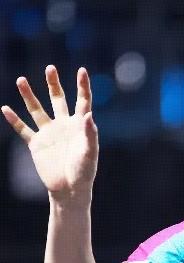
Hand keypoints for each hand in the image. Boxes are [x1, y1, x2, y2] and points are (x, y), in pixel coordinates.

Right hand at [2, 66, 97, 205]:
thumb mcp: (89, 153)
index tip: (81, 70)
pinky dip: (14, 120)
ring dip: (29, 96)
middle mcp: (64, 126)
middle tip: (50, 68)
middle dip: (53, 84)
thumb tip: (89, 115)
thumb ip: (90, 134)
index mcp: (80, 126)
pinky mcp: (36, 144)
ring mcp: (49, 133)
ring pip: (37, 110)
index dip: (82, 86)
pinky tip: (5, 108)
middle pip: (58, 100)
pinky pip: (23, 129)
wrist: (69, 189)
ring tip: (21, 80)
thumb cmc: (84, 172)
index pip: (82, 101)